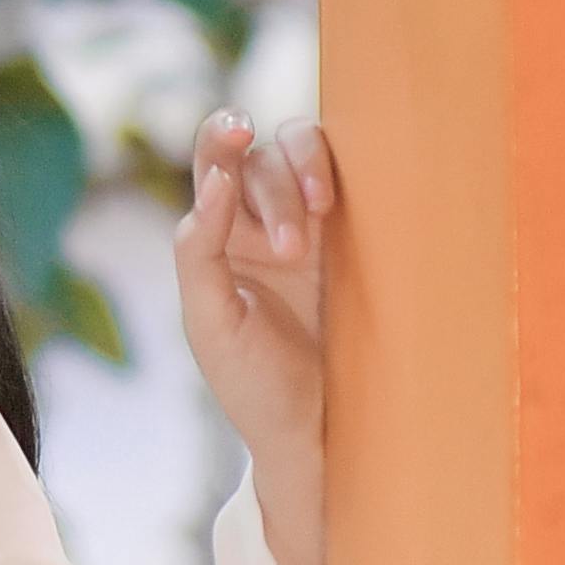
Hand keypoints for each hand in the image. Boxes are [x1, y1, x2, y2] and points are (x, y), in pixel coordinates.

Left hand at [169, 109, 335, 564]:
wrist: (319, 433)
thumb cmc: (254, 385)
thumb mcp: (211, 325)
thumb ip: (199, 251)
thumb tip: (214, 179)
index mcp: (219, 237)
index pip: (214, 163)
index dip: (222, 133)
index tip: (239, 131)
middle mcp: (264, 222)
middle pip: (264, 159)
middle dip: (274, 190)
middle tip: (289, 250)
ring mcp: (319, 226)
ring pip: (310, 158)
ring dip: (308, 174)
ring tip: (317, 221)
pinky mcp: (365, 239)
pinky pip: (362, 184)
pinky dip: (356, 175)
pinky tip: (346, 204)